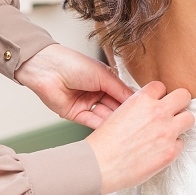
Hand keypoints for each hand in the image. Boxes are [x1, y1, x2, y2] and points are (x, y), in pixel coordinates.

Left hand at [15, 44, 132, 128]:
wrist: (47, 69)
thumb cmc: (73, 64)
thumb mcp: (103, 75)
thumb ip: (120, 89)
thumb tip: (137, 99)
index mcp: (104, 80)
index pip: (123, 94)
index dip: (134, 102)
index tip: (147, 109)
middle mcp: (96, 92)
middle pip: (115, 107)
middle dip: (126, 115)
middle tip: (140, 123)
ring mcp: (86, 104)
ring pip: (105, 116)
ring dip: (115, 122)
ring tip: (130, 129)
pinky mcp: (75, 114)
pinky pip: (92, 122)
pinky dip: (102, 127)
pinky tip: (114, 130)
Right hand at [85, 81, 193, 193]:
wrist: (99, 165)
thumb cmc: (105, 143)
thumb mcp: (120, 112)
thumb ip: (139, 107)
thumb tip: (150, 108)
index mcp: (142, 100)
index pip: (162, 86)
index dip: (159, 95)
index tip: (157, 102)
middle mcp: (158, 112)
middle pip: (184, 96)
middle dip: (179, 103)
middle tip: (173, 112)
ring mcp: (167, 132)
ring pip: (189, 118)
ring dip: (181, 123)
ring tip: (169, 131)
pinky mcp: (171, 151)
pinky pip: (182, 143)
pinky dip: (173, 146)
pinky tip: (160, 149)